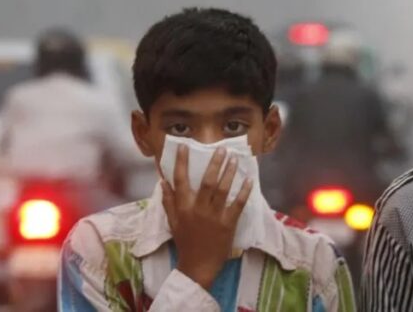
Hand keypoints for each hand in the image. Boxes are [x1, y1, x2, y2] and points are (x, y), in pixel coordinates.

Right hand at [159, 145, 251, 289]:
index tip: (184, 146)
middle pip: (207, 181)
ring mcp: (214, 216)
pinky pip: (238, 204)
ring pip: (223, 190)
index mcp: (183, 207)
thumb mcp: (173, 222)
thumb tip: (163, 181)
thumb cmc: (185, 242)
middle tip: (221, 149)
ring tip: (235, 159)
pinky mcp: (228, 224)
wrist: (197, 266)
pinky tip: (249, 180)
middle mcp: (198, 209)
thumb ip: (168, 202)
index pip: (180, 180)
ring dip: (229, 173)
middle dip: (215, 163)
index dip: (181, 162)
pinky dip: (244, 191)